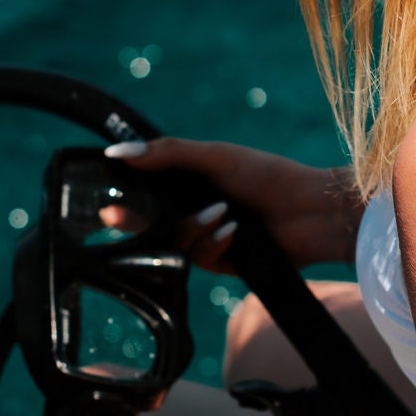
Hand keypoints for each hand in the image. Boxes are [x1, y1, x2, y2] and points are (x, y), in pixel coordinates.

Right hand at [103, 136, 363, 271]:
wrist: (313, 212)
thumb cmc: (268, 175)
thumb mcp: (215, 157)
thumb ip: (167, 154)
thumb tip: (117, 154)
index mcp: (190, 180)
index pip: (145, 188)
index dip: (122, 192)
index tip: (102, 195)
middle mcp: (194, 208)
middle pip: (149, 220)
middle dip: (133, 219)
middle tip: (113, 214)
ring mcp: (206, 236)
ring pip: (172, 241)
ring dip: (193, 227)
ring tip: (223, 212)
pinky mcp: (221, 261)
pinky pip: (198, 258)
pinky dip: (213, 243)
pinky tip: (236, 232)